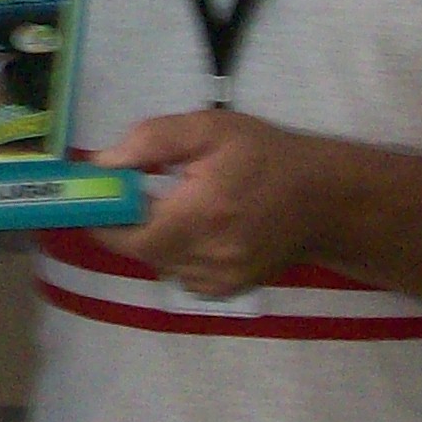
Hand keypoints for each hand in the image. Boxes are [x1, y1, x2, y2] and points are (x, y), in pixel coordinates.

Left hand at [91, 109, 337, 302]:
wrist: (324, 200)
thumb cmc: (265, 155)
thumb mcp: (209, 130)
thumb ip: (150, 141)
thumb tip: (102, 164)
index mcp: (197, 216)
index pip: (124, 235)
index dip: (102, 217)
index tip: (96, 194)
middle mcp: (204, 258)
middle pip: (138, 250)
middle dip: (131, 222)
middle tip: (144, 190)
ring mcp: (217, 281)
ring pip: (159, 263)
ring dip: (156, 236)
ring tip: (182, 205)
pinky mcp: (226, 291)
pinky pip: (181, 274)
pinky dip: (179, 252)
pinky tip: (202, 227)